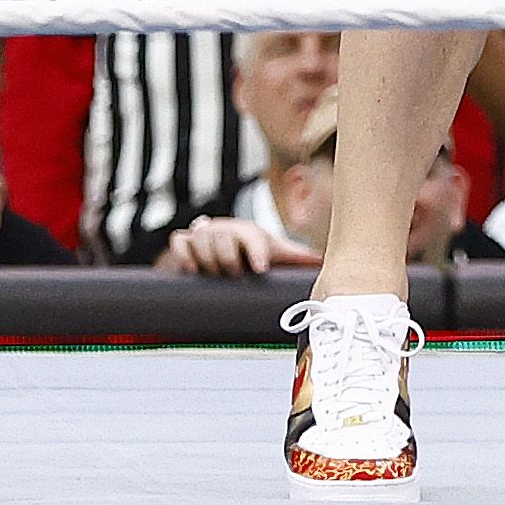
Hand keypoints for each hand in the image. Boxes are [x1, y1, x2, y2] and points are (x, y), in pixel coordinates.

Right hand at [152, 216, 307, 274]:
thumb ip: (298, 259)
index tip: (260, 268)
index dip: (256, 251)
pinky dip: (183, 253)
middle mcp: (227, 230)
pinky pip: (179, 241)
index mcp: (251, 232)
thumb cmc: (254, 252)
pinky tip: (191, 269)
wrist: (225, 247)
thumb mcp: (277, 253)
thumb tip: (325, 263)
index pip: (252, 236)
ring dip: (207, 257)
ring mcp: (204, 234)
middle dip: (228, 258)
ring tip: (215, 274)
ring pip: (200, 238)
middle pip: (223, 237)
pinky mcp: (185, 243)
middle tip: (233, 274)